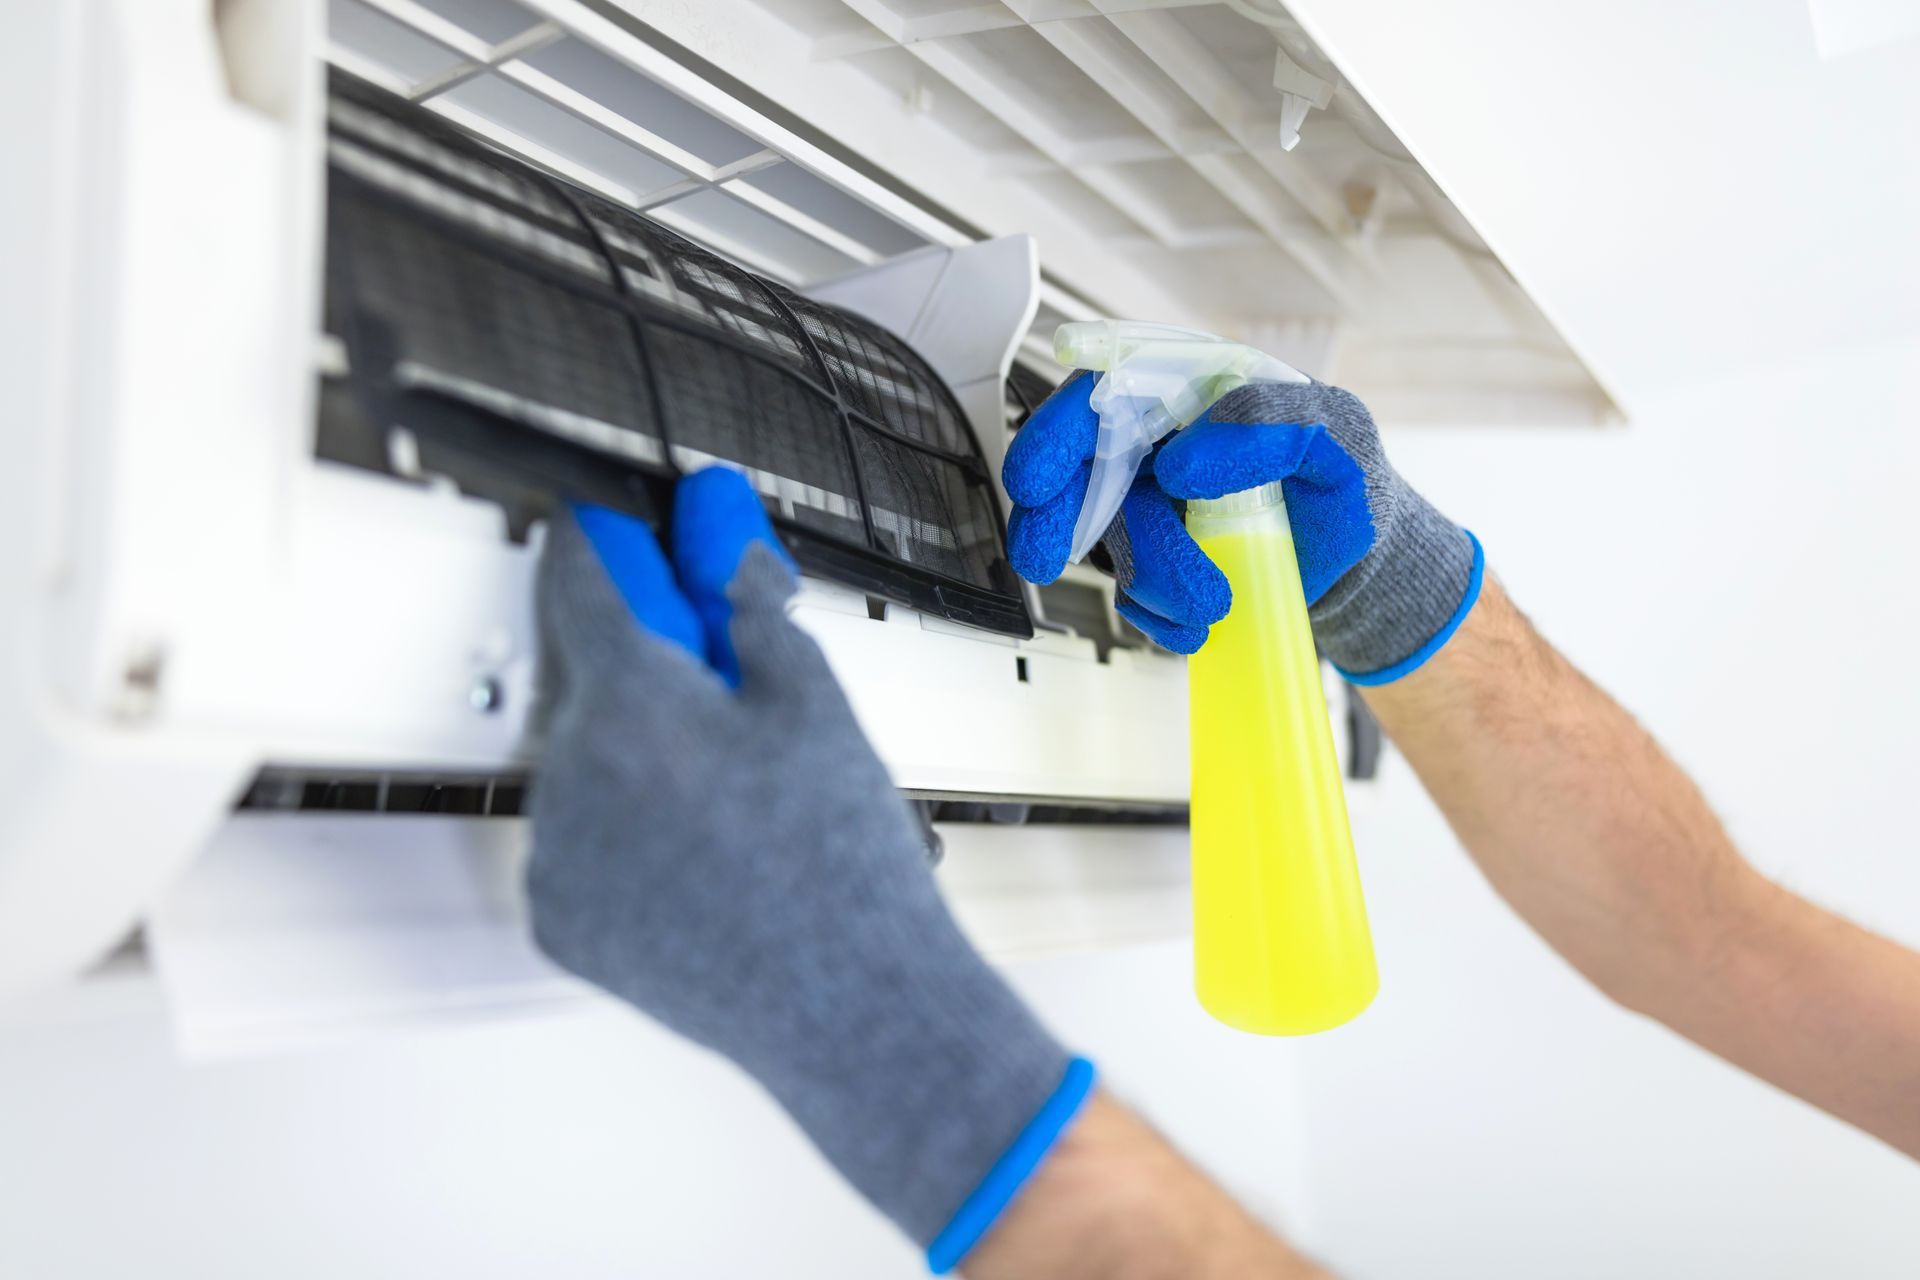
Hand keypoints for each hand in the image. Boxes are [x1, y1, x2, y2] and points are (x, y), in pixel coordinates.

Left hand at [528, 466, 1093, 1269]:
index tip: (621, 526)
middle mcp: (567, 774)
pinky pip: (577, 837)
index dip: (609, 539)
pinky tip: (699, 852)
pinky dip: (622, 827)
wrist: (853, 1005)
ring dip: (637, 750)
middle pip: (586, 671)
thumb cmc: (843, 861)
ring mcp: (553, 853)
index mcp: (629, 704)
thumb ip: (747, 603)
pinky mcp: (556, 916)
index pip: (583, 575)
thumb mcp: (812, 699)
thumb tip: (716, 542)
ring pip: (583, 757)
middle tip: (729, 694)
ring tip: (732, 801)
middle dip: (648, 664)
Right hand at [1002, 371, 1480, 680]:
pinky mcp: (1153, 557)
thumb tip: (1181, 461)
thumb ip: (1270, 425)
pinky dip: (1157, 615)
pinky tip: (1194, 625)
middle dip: (1054, 518)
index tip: (1036, 482)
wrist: (1356, 554)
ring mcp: (1148, 501)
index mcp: (1190, 387)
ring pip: (1110, 541)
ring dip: (1152, 579)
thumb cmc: (1345, 476)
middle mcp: (1157, 441)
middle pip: (1076, 470)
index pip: (1104, 391)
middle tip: (1046, 559)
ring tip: (1212, 602)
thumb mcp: (1337, 434)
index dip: (1057, 434)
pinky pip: (1128, 590)